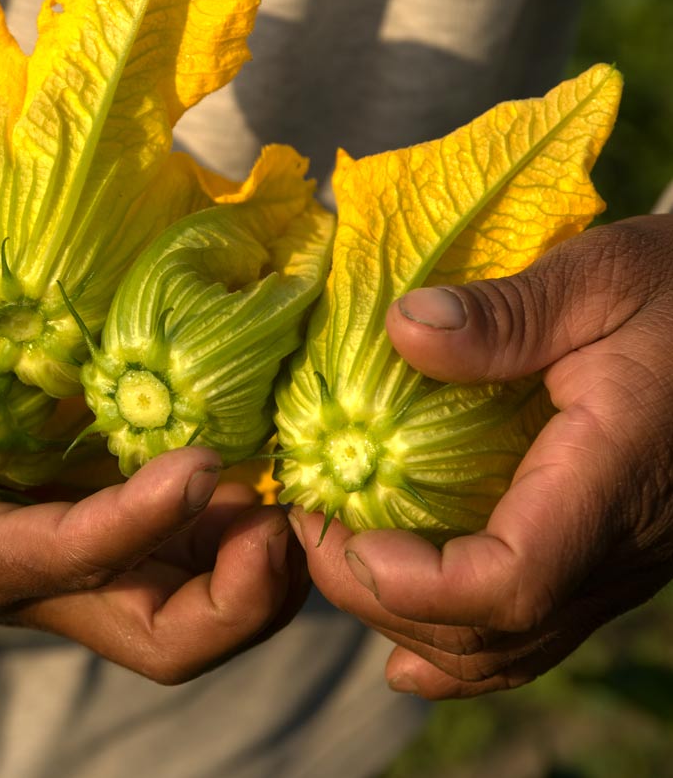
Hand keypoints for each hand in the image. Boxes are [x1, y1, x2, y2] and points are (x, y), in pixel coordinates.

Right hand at [0, 227, 306, 683]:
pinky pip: (180, 558)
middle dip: (245, 596)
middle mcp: (40, 584)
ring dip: (258, 563)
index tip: (202, 460)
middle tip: (286, 518)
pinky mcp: (87, 542)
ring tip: (297, 486)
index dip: (143, 519)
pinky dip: (230, 528)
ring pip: (191, 607)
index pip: (72, 558)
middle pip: (167, 639)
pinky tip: (253, 467)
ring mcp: (75, 570)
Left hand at [291, 214, 672, 697]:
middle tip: (310, 531)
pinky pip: (531, 632)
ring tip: (341, 570)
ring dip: (411, 625)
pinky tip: (409, 638)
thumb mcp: (598, 278)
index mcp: (611, 477)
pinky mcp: (603, 557)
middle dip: (382, 601)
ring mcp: (614, 564)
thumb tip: (402, 332)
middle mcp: (617, 546)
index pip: (512, 580)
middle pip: (492, 632)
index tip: (338, 535)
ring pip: (509, 650)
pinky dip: (459, 645)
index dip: (416, 582)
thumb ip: (507, 313)